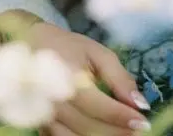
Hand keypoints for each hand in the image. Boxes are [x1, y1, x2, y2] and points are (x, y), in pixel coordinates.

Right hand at [28, 22, 151, 134]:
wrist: (30, 46)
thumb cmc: (68, 46)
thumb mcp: (97, 53)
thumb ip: (119, 78)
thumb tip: (140, 103)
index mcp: (67, 78)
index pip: (97, 106)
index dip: (122, 117)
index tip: (143, 121)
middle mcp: (52, 101)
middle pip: (89, 128)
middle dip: (117, 132)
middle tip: (138, 129)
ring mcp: (44, 117)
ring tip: (124, 132)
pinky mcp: (42, 126)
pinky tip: (102, 132)